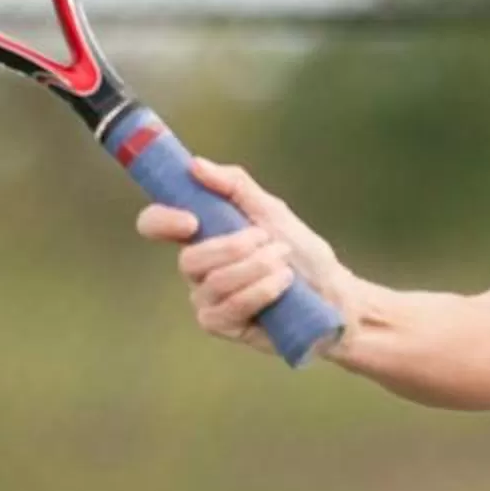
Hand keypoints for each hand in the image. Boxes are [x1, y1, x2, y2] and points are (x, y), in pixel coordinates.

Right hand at [133, 158, 355, 357]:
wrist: (332, 293)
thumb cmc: (301, 252)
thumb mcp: (271, 210)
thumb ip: (235, 186)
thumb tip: (195, 165)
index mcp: (202, 234)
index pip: (157, 225)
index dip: (162, 221)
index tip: (192, 221)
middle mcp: (197, 268)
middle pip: (188, 259)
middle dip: (234, 248)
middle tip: (268, 240)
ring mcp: (206, 299)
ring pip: (214, 282)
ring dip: (256, 268)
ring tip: (284, 263)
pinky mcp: (221, 325)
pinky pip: (229, 308)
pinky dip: (260, 291)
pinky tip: (282, 285)